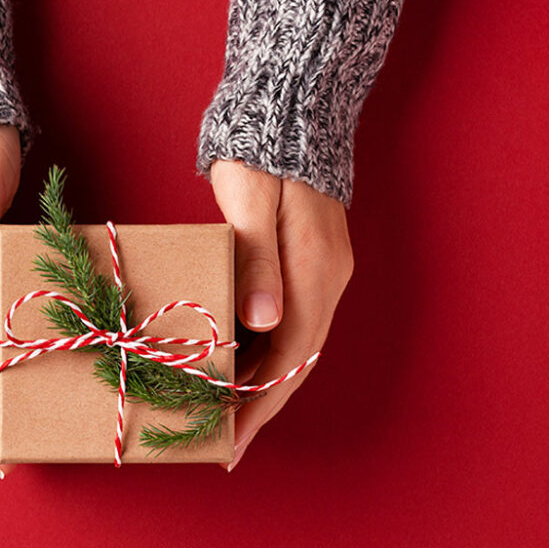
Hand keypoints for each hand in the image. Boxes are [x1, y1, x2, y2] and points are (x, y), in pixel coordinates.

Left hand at [209, 160, 353, 470]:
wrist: (289, 106)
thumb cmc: (260, 153)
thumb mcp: (252, 203)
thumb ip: (258, 261)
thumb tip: (264, 322)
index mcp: (316, 273)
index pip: (290, 357)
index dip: (260, 403)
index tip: (232, 440)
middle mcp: (326, 280)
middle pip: (295, 361)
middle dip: (259, 404)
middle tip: (222, 441)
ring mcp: (320, 271)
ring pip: (292, 345)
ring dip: (261, 381)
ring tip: (223, 413)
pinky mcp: (307, 262)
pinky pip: (288, 322)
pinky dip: (263, 351)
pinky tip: (234, 364)